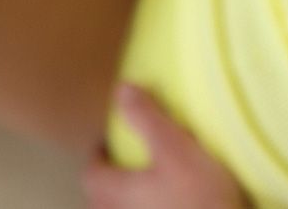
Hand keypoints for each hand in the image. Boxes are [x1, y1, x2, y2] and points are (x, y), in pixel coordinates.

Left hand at [81, 83, 251, 208]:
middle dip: (111, 178)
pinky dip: (148, 207)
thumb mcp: (173, 148)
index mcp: (113, 193)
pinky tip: (168, 203)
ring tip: (148, 183)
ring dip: (128, 198)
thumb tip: (122, 90)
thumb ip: (146, 118)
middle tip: (127, 161)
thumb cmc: (196, 198)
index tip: (109, 140)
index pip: (92, 173)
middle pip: (101, 197)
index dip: (98, 155)